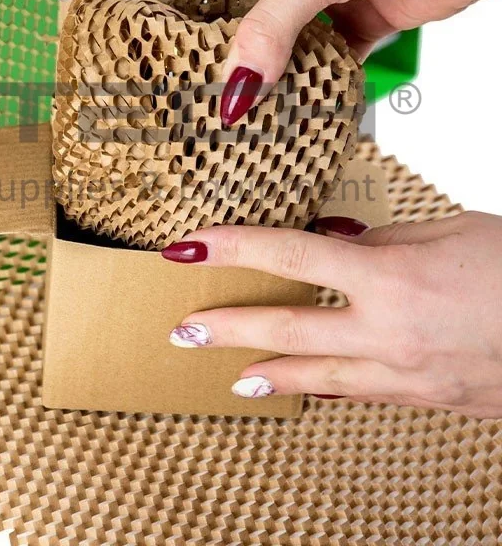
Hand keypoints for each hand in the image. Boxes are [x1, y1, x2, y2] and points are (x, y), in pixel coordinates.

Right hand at [62, 0, 501, 125]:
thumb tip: (231, 93)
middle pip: (204, 7)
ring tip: (189, 112)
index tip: (78, 4)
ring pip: (252, 45)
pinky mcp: (345, 28)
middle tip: (126, 73)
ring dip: (228, 77)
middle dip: (165, 37)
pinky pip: (303, 69)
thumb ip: (272, 26)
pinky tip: (267, 119)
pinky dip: (287, 93)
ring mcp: (310, 0)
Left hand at [162, 212, 501, 418]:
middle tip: (183, 331)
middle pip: (286, 330)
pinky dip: (322, 388)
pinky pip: (360, 393)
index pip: (289, 257)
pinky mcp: (427, 399)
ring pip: (317, 377)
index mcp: (391, 278)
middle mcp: (389, 332)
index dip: (232, 249)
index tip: (190, 247)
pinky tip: (299, 387)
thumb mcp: (449, 233)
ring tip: (225, 374)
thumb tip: (335, 244)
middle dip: (226, 328)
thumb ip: (383, 241)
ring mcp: (406, 374)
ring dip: (265, 373)